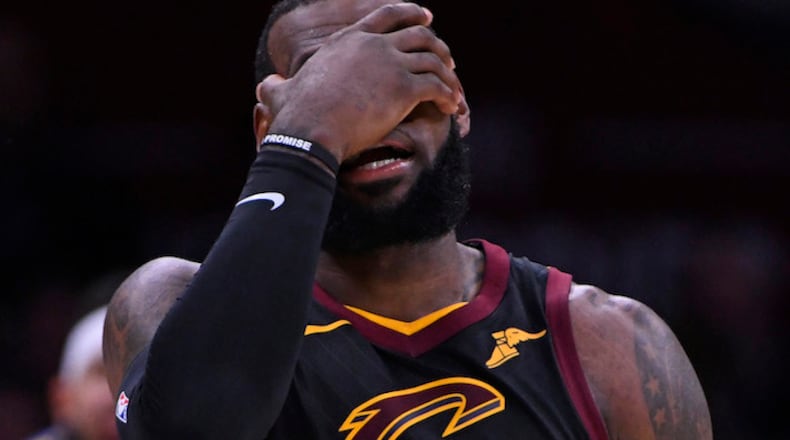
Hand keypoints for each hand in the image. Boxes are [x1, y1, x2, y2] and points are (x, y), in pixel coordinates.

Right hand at [257, 3, 461, 161]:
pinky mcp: (405, 88)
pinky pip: (438, 86)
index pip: (386, 15)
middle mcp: (372, 45)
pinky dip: (449, 96)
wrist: (311, 131)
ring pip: (434, 60)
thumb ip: (277, 87)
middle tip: (447, 60)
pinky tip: (452, 108)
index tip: (426, 16)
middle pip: (419, 33)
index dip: (410, 12)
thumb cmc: (295, 116)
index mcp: (348, 41)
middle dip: (438, 45)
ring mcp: (391, 64)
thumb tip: (264, 87)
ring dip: (449, 75)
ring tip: (454, 90)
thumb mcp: (281, 93)